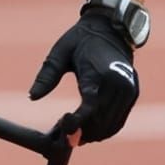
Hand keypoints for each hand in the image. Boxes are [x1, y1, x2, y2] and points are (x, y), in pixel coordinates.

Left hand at [27, 12, 139, 143]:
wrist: (111, 29)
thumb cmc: (81, 40)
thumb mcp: (60, 53)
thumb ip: (47, 75)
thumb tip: (32, 97)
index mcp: (99, 73)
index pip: (89, 107)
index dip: (76, 122)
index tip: (62, 127)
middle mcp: (119, 84)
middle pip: (100, 121)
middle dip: (81, 132)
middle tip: (61, 134)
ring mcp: (129, 91)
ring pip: (110, 126)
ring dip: (92, 135)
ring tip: (73, 133)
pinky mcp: (133, 95)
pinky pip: (119, 121)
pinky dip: (104, 130)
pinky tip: (88, 130)